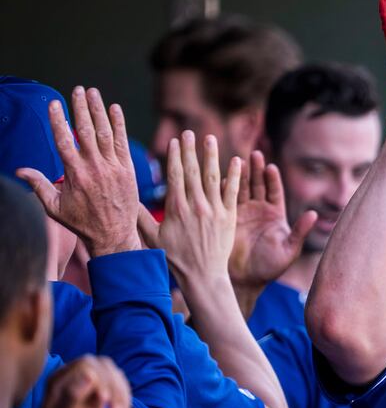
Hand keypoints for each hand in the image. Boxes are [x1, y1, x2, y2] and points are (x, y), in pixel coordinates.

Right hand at [17, 87, 141, 256]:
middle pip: (85, 130)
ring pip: (104, 132)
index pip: (63, 140)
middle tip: (77, 89)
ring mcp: (113, 167)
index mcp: (74, 174)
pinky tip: (114, 109)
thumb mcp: (55, 207)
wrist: (113, 234)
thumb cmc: (82, 222)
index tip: (54, 103)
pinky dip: (119, 124)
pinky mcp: (127, 169)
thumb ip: (39, 185)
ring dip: (99, 110)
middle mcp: (94, 167)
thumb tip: (20, 170)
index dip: (58, 120)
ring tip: (93, 92)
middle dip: (81, 108)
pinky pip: (122, 142)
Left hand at [34, 356, 131, 407]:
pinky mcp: (104, 388)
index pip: (86, 364)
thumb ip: (72, 396)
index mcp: (60, 378)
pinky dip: (125, 404)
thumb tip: (89, 374)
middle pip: (105, 368)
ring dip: (122, 399)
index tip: (106, 399)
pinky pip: (122, 388)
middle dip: (115, 390)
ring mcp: (91, 380)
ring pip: (116, 377)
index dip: (100, 378)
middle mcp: (76, 374)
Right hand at [137, 131, 240, 283]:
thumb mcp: (153, 238)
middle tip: (189, 132)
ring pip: (213, 177)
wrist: (203, 276)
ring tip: (211, 138)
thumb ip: (141, 216)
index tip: (174, 140)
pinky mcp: (229, 216)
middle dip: (191, 149)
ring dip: (212, 156)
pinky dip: (234, 175)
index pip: (176, 176)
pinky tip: (237, 160)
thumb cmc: (176, 259)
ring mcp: (214, 210)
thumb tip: (126, 198)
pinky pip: (232, 192)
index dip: (175, 156)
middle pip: (193, 171)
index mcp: (177, 209)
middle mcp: (196, 206)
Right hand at [230, 151, 316, 288]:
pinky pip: (225, 200)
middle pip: (258, 184)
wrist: (245, 281)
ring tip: (238, 160)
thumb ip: (300, 232)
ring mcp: (242, 212)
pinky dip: (224, 188)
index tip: (271, 167)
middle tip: (254, 154)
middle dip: (256, 169)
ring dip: (240, 174)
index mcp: (275, 214)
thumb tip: (313, 214)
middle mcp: (258, 210)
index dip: (272, 179)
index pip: (274, 191)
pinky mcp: (227, 218)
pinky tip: (221, 178)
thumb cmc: (270, 267)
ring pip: (241, 188)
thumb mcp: (289, 250)